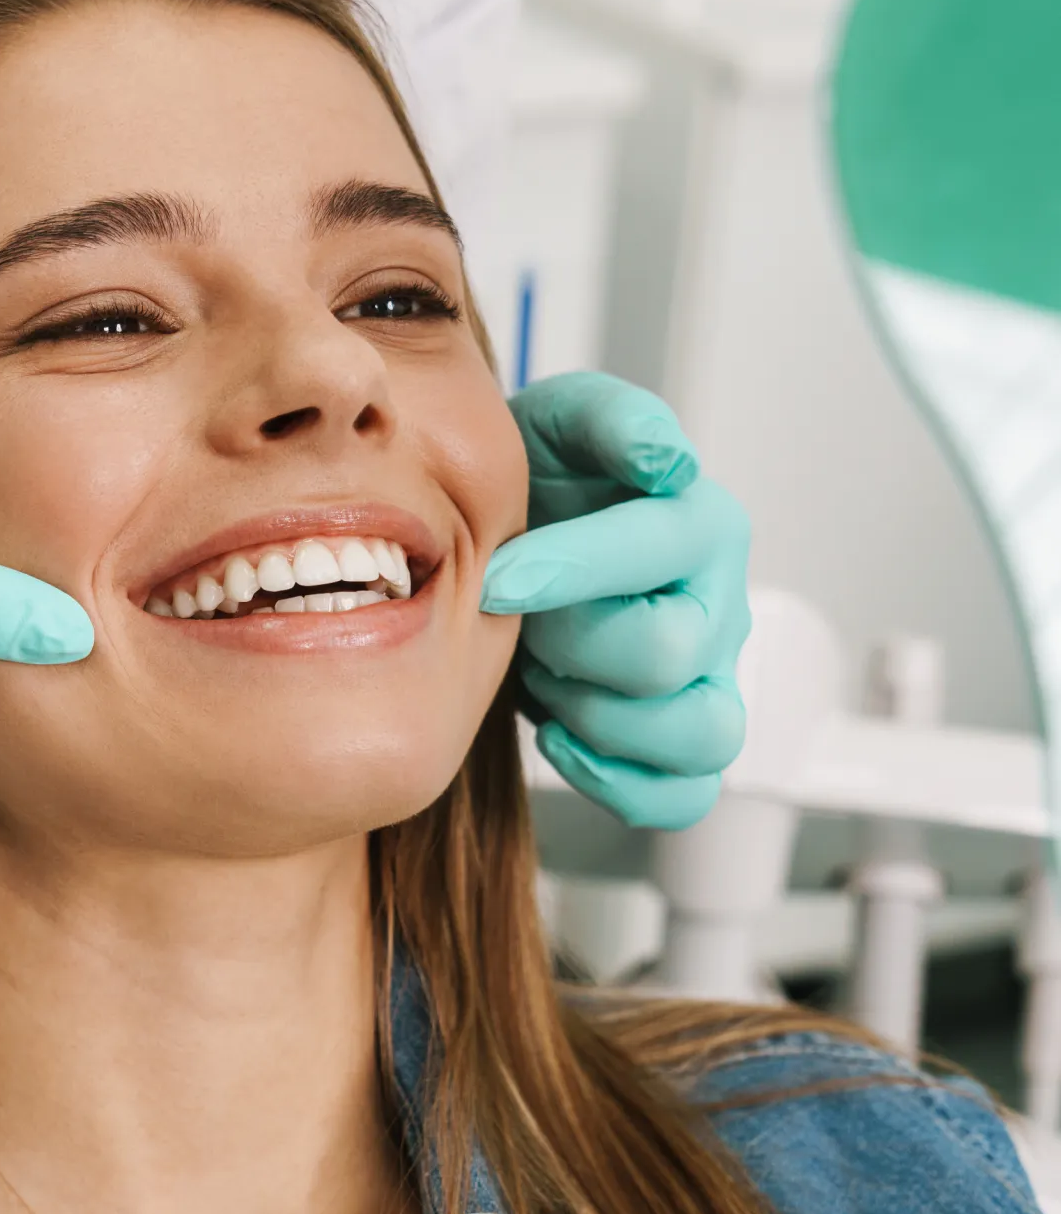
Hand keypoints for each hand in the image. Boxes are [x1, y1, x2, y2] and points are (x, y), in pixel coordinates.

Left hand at [483, 373, 749, 829]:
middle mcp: (719, 603)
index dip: (568, 569)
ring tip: (547, 676)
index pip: (657, 553)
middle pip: (667, 655)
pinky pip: (685, 793)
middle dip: (571, 643)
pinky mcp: (684, 735)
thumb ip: (610, 420)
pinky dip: (620, 781)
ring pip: (699, 735)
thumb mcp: (559, 423)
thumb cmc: (542, 484)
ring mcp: (710, 678)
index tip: (495, 578)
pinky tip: (560, 736)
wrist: (519, 537)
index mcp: (699, 523)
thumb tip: (663, 459)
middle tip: (520, 620)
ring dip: (600, 717)